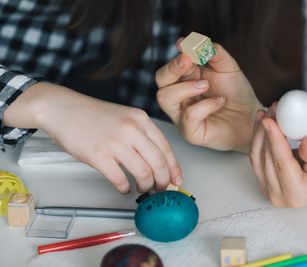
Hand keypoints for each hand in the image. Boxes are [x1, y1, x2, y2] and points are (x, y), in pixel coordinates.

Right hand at [4, 82, 182, 192]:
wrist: (63, 109)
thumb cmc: (93, 116)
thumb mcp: (125, 117)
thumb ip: (142, 135)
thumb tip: (157, 161)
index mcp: (141, 119)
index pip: (166, 148)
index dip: (174, 168)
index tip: (177, 180)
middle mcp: (132, 129)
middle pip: (159, 163)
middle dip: (163, 181)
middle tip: (161, 189)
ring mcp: (115, 142)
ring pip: (143, 173)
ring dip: (146, 186)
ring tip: (142, 189)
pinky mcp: (98, 155)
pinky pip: (119, 179)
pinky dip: (124, 188)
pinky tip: (124, 188)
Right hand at [156, 43, 262, 151]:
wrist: (251, 118)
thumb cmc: (237, 94)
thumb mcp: (228, 68)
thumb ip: (214, 53)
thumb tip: (192, 41)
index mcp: (185, 79)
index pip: (170, 67)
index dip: (177, 57)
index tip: (187, 47)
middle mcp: (179, 97)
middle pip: (160, 80)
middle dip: (172, 68)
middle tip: (189, 61)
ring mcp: (182, 115)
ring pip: (165, 98)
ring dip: (185, 87)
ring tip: (206, 85)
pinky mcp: (190, 132)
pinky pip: (188, 116)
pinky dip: (205, 106)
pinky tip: (219, 102)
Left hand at [249, 109, 306, 212]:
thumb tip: (306, 141)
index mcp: (296, 194)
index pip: (281, 163)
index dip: (274, 139)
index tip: (270, 120)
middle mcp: (278, 195)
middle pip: (265, 158)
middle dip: (267, 130)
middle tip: (272, 109)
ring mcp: (268, 188)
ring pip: (257, 155)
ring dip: (260, 132)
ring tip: (267, 112)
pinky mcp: (263, 179)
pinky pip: (257, 155)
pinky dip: (259, 137)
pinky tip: (263, 122)